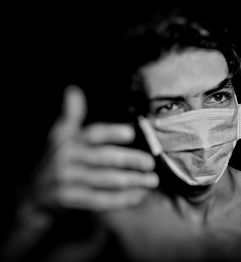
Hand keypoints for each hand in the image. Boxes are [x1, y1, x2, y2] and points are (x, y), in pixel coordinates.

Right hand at [31, 86, 157, 211]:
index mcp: (67, 140)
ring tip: (151, 181)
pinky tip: (137, 196)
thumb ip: (70, 116)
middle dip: (129, 160)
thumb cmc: (55, 160)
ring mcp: (65, 179)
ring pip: (104, 180)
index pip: (92, 134)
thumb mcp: (59, 136)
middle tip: (150, 163)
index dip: (111, 133)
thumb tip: (73, 90)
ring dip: (131, 181)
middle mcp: (65, 158)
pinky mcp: (67, 199)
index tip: (131, 133)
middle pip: (103, 158)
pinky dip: (120, 199)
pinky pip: (98, 200)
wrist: (32, 193)